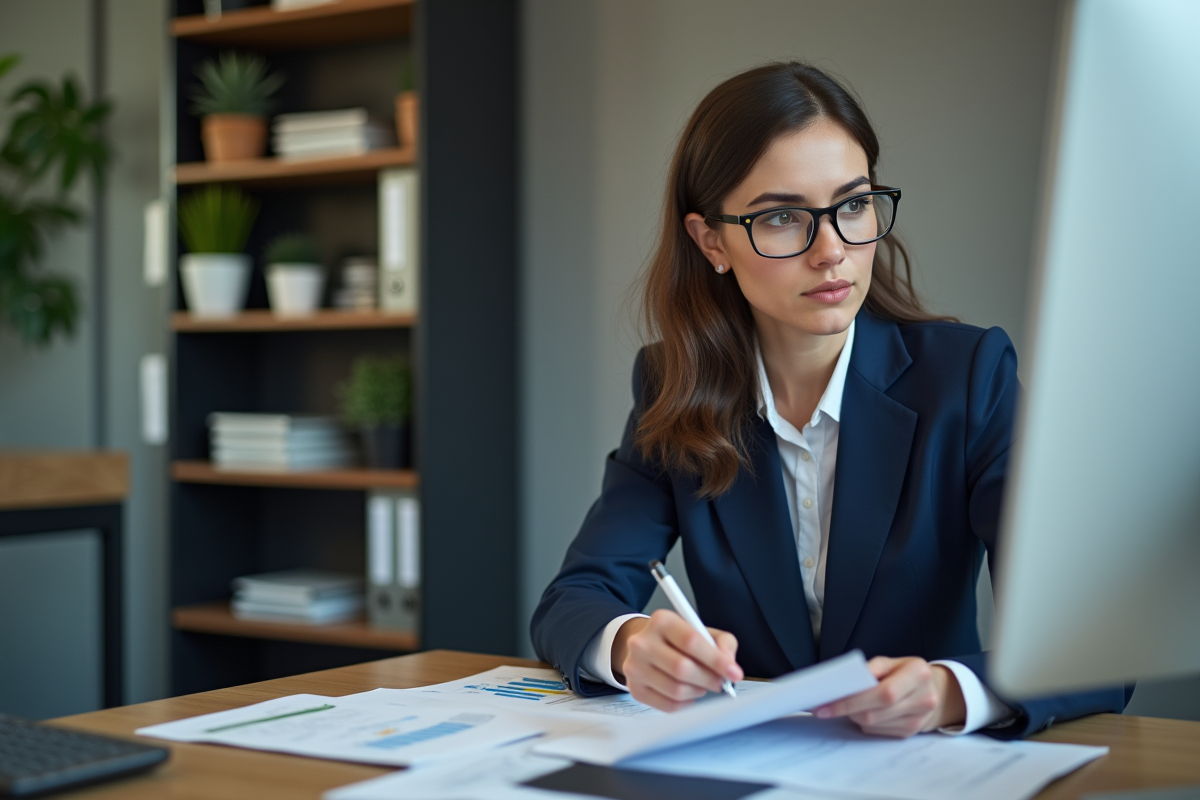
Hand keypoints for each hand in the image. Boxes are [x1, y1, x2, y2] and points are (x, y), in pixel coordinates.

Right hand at [612, 610, 743, 711]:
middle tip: (721, 682)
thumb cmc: (677, 640)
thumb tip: (729, 663)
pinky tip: (689, 693)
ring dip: (698, 691)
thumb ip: (722, 642)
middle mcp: (642, 642)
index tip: (734, 672)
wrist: (645, 646)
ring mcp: (635, 667)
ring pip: (676, 690)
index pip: (691, 641)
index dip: (716, 659)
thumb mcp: (701, 630)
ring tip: (702, 684)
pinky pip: (668, 705)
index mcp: (661, 621)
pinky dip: (686, 703)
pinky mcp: (635, 688)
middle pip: (682, 668)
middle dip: (709, 679)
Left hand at [812, 656, 965, 737]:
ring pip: (874, 725)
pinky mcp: (910, 732)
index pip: (883, 693)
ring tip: (846, 706)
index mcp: (918, 674)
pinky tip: (863, 713)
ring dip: (853, 716)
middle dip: (846, 710)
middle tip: (827, 707)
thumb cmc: (906, 672)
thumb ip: (872, 668)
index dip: (852, 700)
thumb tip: (847, 680)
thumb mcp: (892, 661)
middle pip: (875, 713)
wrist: (934, 690)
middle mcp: (923, 699)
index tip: (826, 704)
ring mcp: (918, 719)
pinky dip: (865, 723)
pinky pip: (878, 732)